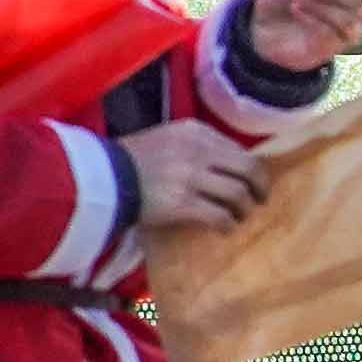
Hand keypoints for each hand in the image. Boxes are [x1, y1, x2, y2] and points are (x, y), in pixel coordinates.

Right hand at [125, 120, 271, 234]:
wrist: (101, 177)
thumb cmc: (131, 159)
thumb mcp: (166, 138)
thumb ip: (197, 146)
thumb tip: (229, 164)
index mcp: (195, 131)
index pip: (238, 148)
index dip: (250, 167)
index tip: (252, 179)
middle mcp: (198, 150)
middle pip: (248, 168)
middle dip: (260, 186)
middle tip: (260, 199)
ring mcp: (191, 177)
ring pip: (238, 193)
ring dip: (245, 208)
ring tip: (241, 216)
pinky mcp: (183, 203)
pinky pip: (219, 216)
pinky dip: (227, 224)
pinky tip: (225, 229)